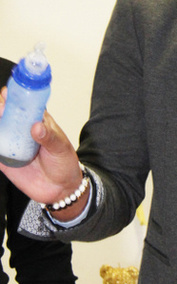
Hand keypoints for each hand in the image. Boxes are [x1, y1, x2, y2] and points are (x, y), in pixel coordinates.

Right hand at [0, 87, 84, 213]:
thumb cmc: (64, 163)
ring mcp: (11, 143)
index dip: (13, 94)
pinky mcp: (3, 159)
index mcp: (36, 119)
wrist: (61, 189)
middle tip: (1, 110)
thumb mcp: (61, 148)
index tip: (8, 94)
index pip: (22, 101)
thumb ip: (49, 137)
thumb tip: (36, 127)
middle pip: (3, 111)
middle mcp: (20, 128)